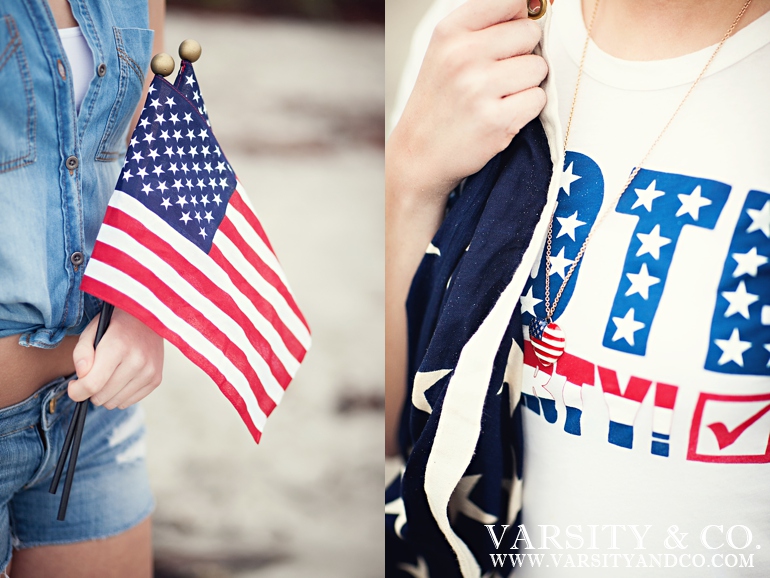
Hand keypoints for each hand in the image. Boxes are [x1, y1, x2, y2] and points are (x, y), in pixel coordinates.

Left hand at [68, 307, 163, 408]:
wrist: (149, 319)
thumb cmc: (117, 325)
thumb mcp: (92, 330)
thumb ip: (81, 353)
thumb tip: (81, 376)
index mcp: (117, 346)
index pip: (92, 384)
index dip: (76, 391)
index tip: (74, 386)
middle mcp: (137, 361)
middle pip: (101, 397)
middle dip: (91, 391)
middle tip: (93, 376)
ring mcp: (149, 372)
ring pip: (115, 403)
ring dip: (106, 394)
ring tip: (109, 376)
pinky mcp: (156, 379)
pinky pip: (129, 402)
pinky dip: (120, 395)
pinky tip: (122, 379)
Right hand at [388, 0, 546, 201]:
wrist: (418, 153)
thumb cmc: (439, 101)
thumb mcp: (446, 51)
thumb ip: (485, 27)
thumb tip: (535, 8)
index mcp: (450, 31)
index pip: (510, 0)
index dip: (518, 18)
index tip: (509, 38)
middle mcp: (463, 55)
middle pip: (529, 33)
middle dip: (522, 55)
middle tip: (497, 76)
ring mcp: (479, 88)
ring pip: (538, 68)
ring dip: (526, 84)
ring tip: (497, 98)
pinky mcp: (496, 120)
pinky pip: (538, 99)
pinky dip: (526, 109)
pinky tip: (501, 115)